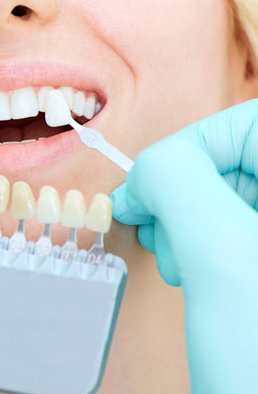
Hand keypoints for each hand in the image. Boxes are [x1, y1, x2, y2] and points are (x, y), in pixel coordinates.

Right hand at [111, 99, 257, 393]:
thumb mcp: (221, 259)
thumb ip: (178, 183)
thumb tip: (147, 170)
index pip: (251, 121)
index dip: (193, 144)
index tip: (151, 185)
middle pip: (239, 157)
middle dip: (185, 188)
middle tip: (158, 227)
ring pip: (232, 192)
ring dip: (187, 217)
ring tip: (178, 259)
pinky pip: (232, 228)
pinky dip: (199, 242)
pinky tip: (191, 272)